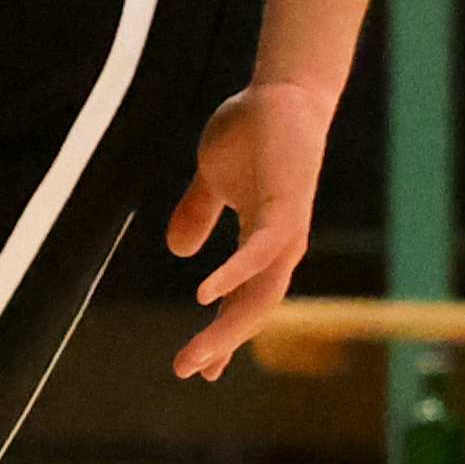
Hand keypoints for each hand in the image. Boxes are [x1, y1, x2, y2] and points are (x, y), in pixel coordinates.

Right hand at [165, 80, 331, 378]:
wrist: (281, 92)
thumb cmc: (252, 131)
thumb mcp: (211, 178)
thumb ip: (197, 213)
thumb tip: (177, 252)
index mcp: (260, 243)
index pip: (242, 300)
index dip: (222, 335)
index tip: (201, 371)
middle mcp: (278, 246)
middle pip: (251, 309)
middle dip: (220, 343)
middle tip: (186, 371)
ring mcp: (285, 229)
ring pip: (258, 293)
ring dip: (226, 327)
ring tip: (196, 356)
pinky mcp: (286, 206)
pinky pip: (260, 251)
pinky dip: (233, 275)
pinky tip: (205, 295)